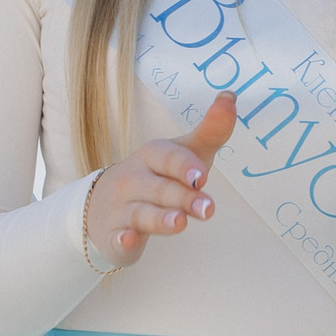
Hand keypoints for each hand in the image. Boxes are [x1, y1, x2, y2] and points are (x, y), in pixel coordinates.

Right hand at [83, 91, 232, 268]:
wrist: (104, 204)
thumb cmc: (156, 176)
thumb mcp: (183, 153)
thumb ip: (210, 131)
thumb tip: (231, 96)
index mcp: (152, 156)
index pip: (169, 158)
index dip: (185, 166)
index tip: (201, 176)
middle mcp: (134, 180)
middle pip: (160, 188)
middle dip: (183, 198)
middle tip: (208, 208)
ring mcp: (122, 208)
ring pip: (142, 213)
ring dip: (160, 218)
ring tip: (179, 222)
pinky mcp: (115, 235)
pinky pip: (117, 238)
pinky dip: (122, 239)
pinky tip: (128, 239)